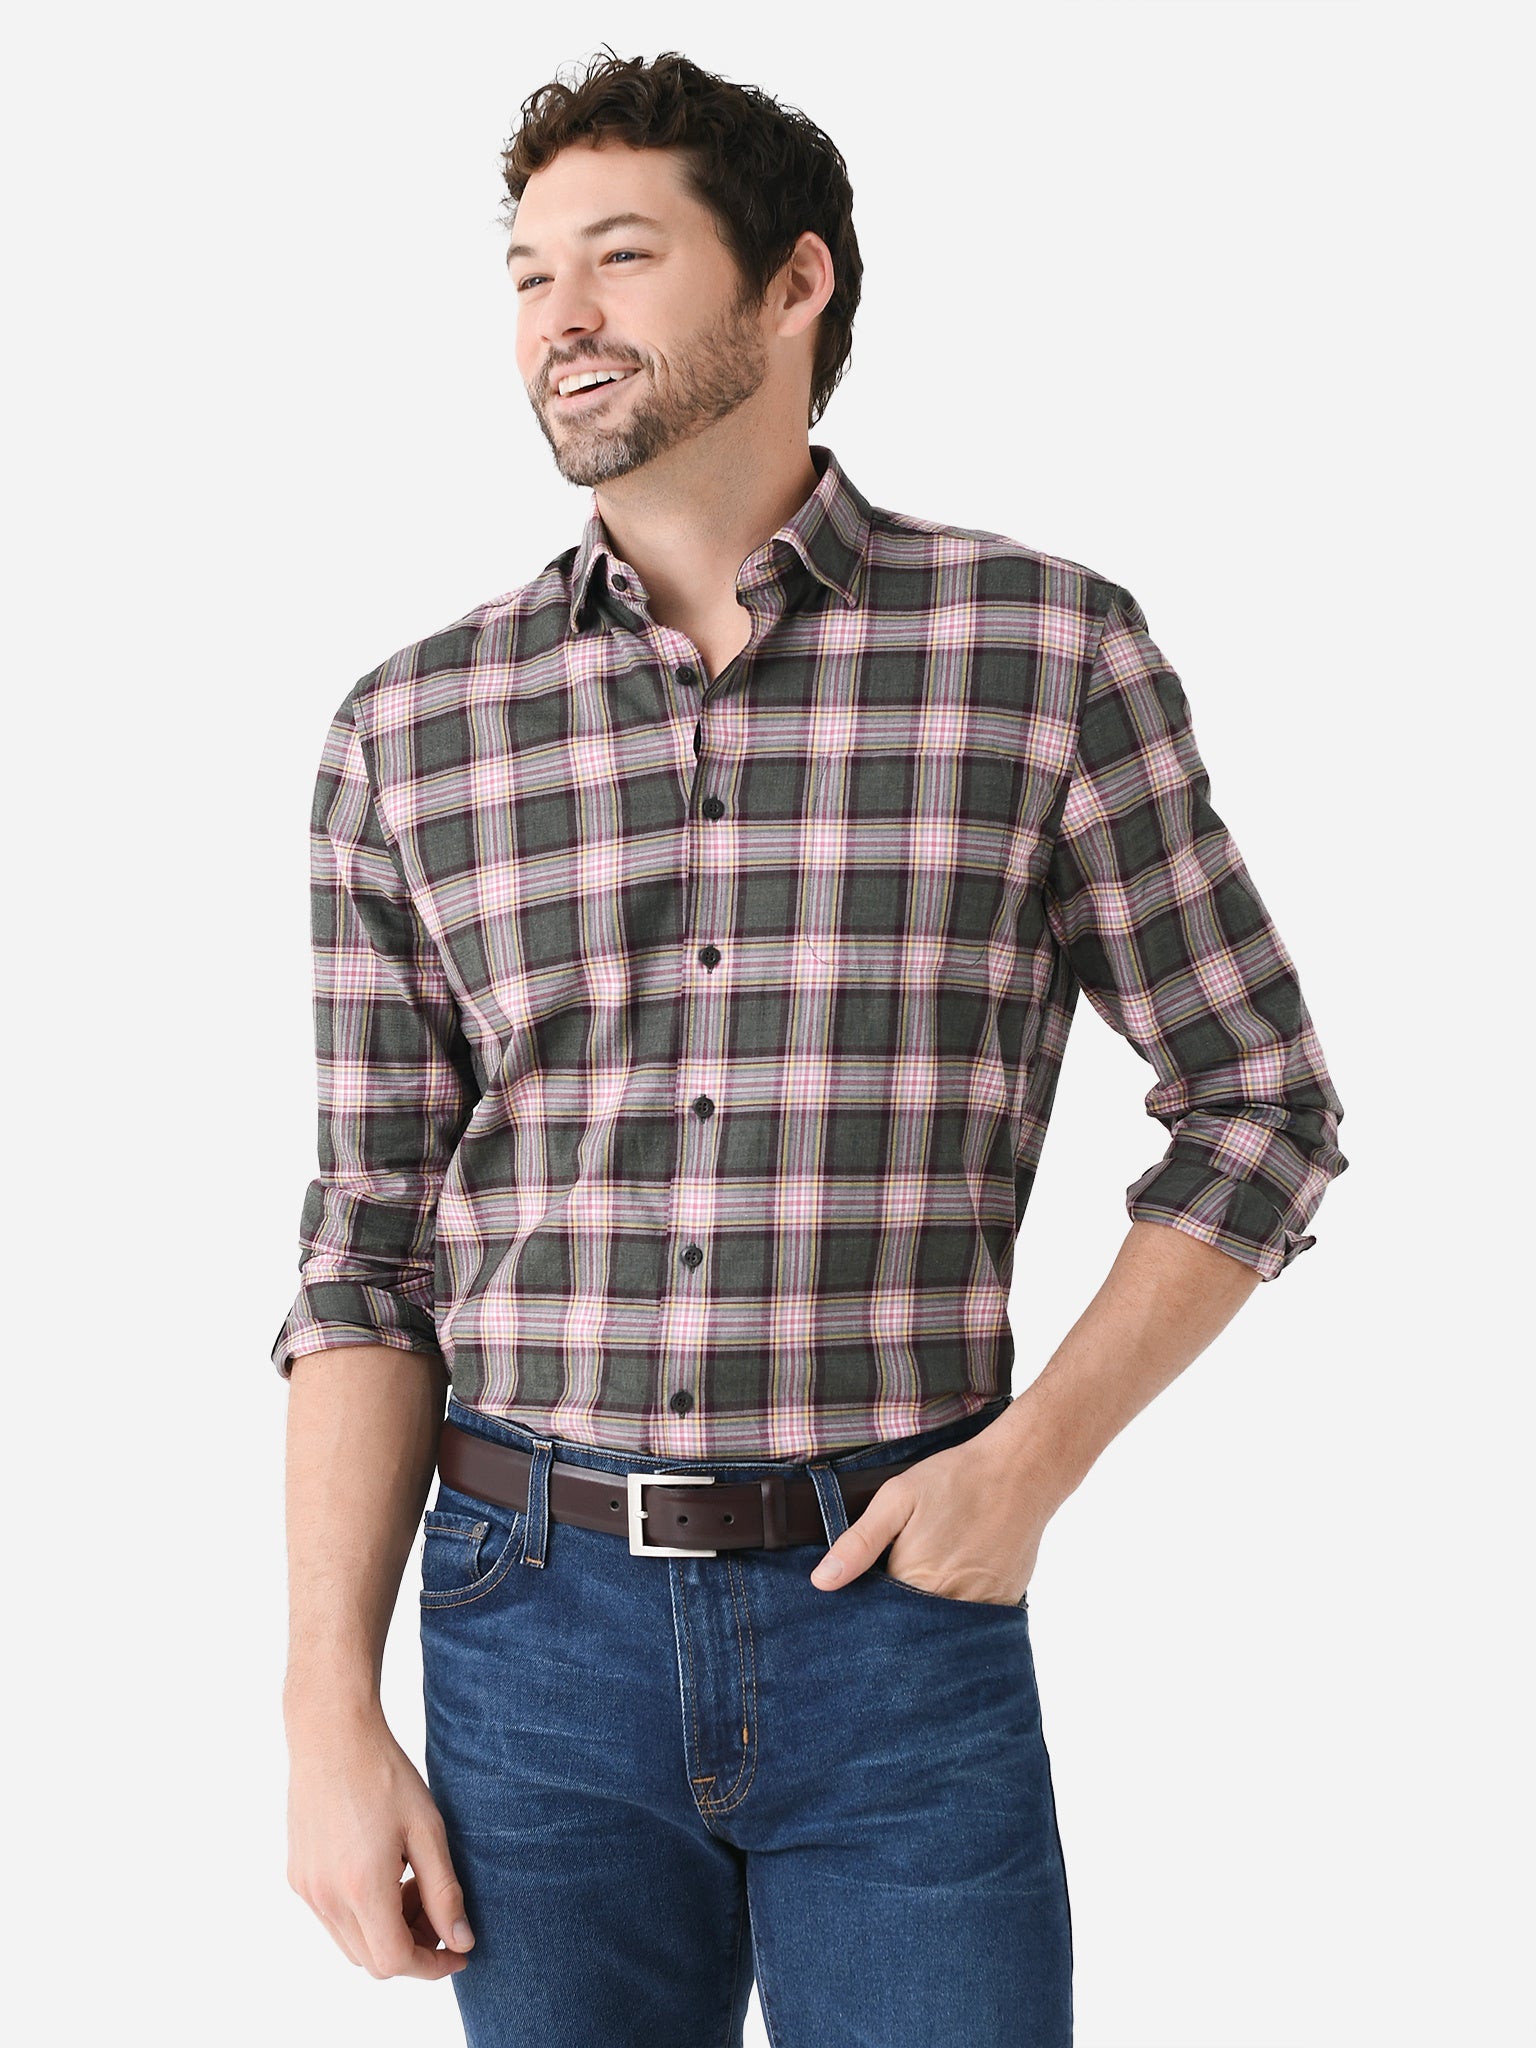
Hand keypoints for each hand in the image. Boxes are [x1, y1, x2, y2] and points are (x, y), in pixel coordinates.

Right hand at [286, 1703, 474, 1980]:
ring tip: (413, 1885)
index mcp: (361, 1887)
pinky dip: (363, 1915)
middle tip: (440, 1911)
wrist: (332, 1736)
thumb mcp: (428, 1831)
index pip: (396, 1962)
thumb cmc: (385, 1775)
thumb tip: (461, 1942)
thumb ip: (445, 1892)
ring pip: (351, 1944)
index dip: (432, 1965)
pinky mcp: (298, 1877)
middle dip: (413, 1947)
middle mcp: (326, 1898)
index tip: (459, 1950)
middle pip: (373, 1961)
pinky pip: (333, 1919)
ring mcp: (307, 1890)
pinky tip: (385, 1873)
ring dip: (387, 1932)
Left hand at [810, 1422, 1053, 1605]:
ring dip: (930, 1613)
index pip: (878, 1615)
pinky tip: (959, 1576)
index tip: (866, 1590)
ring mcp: (981, 1607)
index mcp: (915, 1580)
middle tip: (903, 1572)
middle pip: (910, 1627)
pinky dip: (962, 1608)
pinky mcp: (1005, 1603)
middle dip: (897, 1615)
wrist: (1020, 1470)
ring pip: (942, 1627)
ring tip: (931, 1575)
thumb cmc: (955, 1479)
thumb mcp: (897, 1498)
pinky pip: (973, 1619)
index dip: (868, 1604)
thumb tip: (822, 1582)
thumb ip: (858, 1543)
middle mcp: (948, 1603)